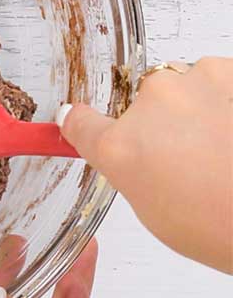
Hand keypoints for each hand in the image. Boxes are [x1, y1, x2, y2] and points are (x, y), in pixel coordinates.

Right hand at [59, 57, 232, 272]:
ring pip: (184, 84)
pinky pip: (219, 78)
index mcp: (120, 147)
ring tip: (223, 145)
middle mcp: (148, 105)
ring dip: (196, 105)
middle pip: (143, 102)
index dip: (82, 123)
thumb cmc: (224, 226)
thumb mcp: (157, 212)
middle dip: (160, 121)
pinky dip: (226, 97)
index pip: (80, 122)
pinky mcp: (231, 72)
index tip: (80, 121)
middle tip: (188, 155)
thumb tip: (132, 154)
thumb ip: (133, 171)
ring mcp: (193, 81)